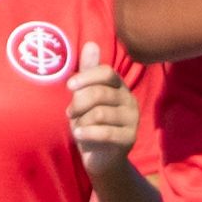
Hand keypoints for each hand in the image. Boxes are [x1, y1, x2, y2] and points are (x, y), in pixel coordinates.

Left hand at [67, 41, 142, 166]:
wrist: (101, 158)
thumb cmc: (91, 123)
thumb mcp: (85, 97)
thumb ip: (88, 72)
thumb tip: (91, 44)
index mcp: (119, 87)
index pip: (107, 73)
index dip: (87, 77)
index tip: (69, 86)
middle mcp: (129, 101)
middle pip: (101, 93)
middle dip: (79, 103)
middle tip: (69, 113)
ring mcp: (132, 120)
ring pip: (100, 114)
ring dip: (81, 121)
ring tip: (77, 127)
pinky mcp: (129, 139)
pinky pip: (105, 133)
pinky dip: (87, 133)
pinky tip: (79, 135)